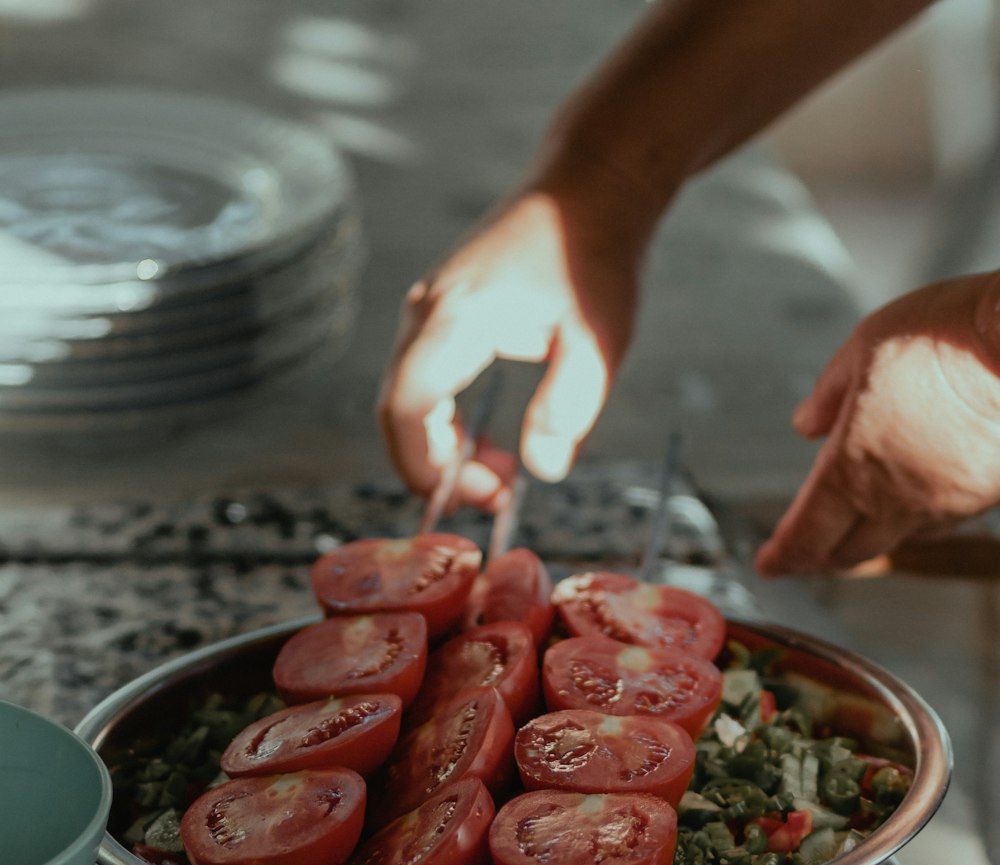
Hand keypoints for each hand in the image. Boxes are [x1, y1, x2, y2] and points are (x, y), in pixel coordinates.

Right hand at [376, 176, 650, 509]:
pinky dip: (445, 426)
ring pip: (406, 401)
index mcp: (459, 316)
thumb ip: (570, 406)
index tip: (463, 499)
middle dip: (433, 468)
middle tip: (493, 499)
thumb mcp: (599, 340)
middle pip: (397, 411)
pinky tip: (490, 449)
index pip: (407, 404)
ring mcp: (427, 312)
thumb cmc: (595, 256)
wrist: (588, 189)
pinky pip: (421, 385)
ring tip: (500, 479)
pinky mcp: (439, 317)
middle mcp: (428, 312)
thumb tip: (543, 467)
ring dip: (441, 451)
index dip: (423, 463)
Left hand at [756, 273, 999, 575]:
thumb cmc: (946, 337)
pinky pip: (942, 524)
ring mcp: (945, 503)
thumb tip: (807, 424)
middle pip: (849, 551)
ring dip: (871, 540)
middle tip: (807, 552)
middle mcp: (897, 499)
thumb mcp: (863, 347)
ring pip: (898, 541)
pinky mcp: (984, 496)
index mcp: (853, 468)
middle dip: (821, 555)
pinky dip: (917, 522)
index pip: (806, 534)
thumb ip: (829, 394)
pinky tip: (916, 503)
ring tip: (856, 531)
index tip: (769, 565)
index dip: (782, 556)